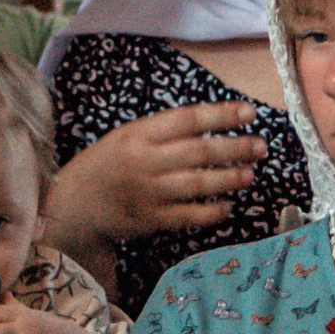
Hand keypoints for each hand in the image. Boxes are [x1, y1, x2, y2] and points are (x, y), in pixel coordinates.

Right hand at [46, 103, 261, 247]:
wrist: (74, 204)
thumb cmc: (106, 165)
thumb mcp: (126, 136)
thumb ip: (163, 131)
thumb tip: (214, 125)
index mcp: (138, 134)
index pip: (188, 119)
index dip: (222, 115)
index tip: (250, 113)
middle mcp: (144, 161)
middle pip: (198, 152)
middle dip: (235, 148)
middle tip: (260, 147)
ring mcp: (148, 193)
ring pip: (197, 184)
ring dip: (228, 179)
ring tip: (250, 174)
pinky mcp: (150, 220)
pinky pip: (188, 215)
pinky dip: (210, 212)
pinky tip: (226, 206)